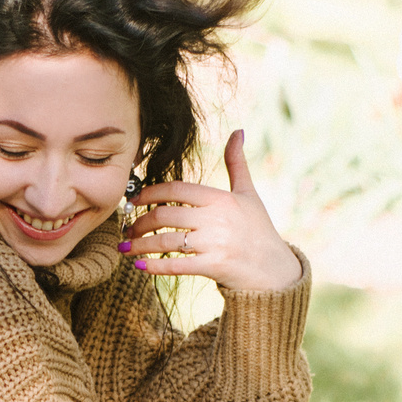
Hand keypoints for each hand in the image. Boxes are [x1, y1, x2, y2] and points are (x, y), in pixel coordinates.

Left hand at [123, 130, 302, 292]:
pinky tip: (139, 266)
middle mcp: (216, 219)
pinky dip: (154, 266)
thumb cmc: (259, 230)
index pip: (176, 190)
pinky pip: (176, 265)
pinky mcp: (214, 266)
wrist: (275, 270)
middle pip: (165, 215)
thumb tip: (238, 131)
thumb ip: (237, 163)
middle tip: (128, 230)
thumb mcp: (249, 194)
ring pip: (165, 241)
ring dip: (140, 245)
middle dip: (140, 223)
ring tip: (127, 248)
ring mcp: (215, 243)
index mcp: (221, 198)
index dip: (150, 193)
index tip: (134, 199)